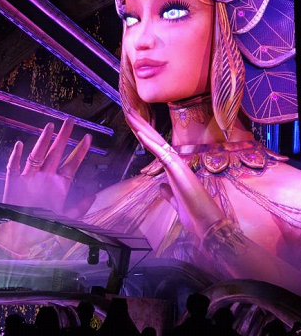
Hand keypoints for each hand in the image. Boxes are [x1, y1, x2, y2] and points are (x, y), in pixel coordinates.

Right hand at [0, 118, 90, 253]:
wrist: (19, 236)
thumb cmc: (42, 227)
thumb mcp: (64, 220)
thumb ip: (79, 209)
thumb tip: (92, 196)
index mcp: (58, 185)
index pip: (72, 164)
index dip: (80, 151)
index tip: (88, 138)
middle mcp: (45, 177)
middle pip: (56, 153)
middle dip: (63, 137)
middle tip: (70, 121)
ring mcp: (29, 178)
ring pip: (37, 155)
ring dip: (42, 142)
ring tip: (50, 127)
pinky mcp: (13, 183)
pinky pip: (14, 167)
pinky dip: (15, 156)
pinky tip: (19, 145)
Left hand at [125, 108, 223, 237]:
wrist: (207, 224)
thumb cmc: (194, 214)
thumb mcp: (176, 202)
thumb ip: (168, 193)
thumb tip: (161, 187)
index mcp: (174, 169)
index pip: (156, 148)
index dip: (145, 135)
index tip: (134, 124)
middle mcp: (176, 163)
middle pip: (155, 139)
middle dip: (141, 124)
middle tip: (129, 110)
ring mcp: (177, 165)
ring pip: (156, 142)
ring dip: (142, 128)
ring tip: (130, 114)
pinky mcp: (177, 171)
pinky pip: (160, 153)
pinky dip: (150, 143)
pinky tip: (140, 133)